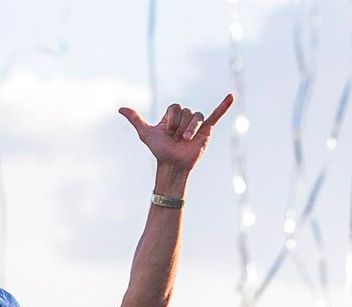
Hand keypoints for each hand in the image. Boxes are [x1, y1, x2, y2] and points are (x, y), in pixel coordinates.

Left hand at [118, 95, 233, 177]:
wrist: (172, 165)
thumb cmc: (160, 150)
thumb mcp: (146, 133)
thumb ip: (135, 120)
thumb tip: (120, 108)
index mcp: (174, 116)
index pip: (175, 107)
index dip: (170, 119)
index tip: (166, 131)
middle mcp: (186, 118)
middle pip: (185, 111)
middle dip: (179, 126)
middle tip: (176, 139)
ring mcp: (197, 124)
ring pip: (196, 116)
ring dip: (189, 129)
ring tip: (185, 141)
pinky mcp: (207, 130)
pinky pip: (217, 115)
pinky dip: (224, 106)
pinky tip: (231, 96)